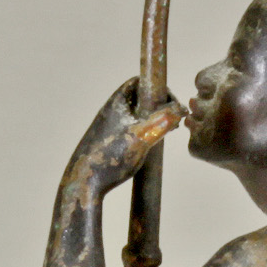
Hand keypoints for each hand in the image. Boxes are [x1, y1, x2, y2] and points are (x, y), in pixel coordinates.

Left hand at [67, 78, 185, 194]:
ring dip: (151, 122)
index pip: (138, 82)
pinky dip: (142, 134)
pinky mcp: (108, 143)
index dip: (156, 89)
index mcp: (116, 103)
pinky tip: (148, 148)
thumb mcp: (142, 137)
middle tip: (171, 121)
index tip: (170, 104)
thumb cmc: (110, 159)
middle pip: (138, 99)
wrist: (84, 185)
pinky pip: (129, 131)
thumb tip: (181, 108)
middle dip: (157, 107)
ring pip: (135, 116)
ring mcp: (108, 128)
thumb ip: (162, 121)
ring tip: (164, 134)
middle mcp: (110, 112)